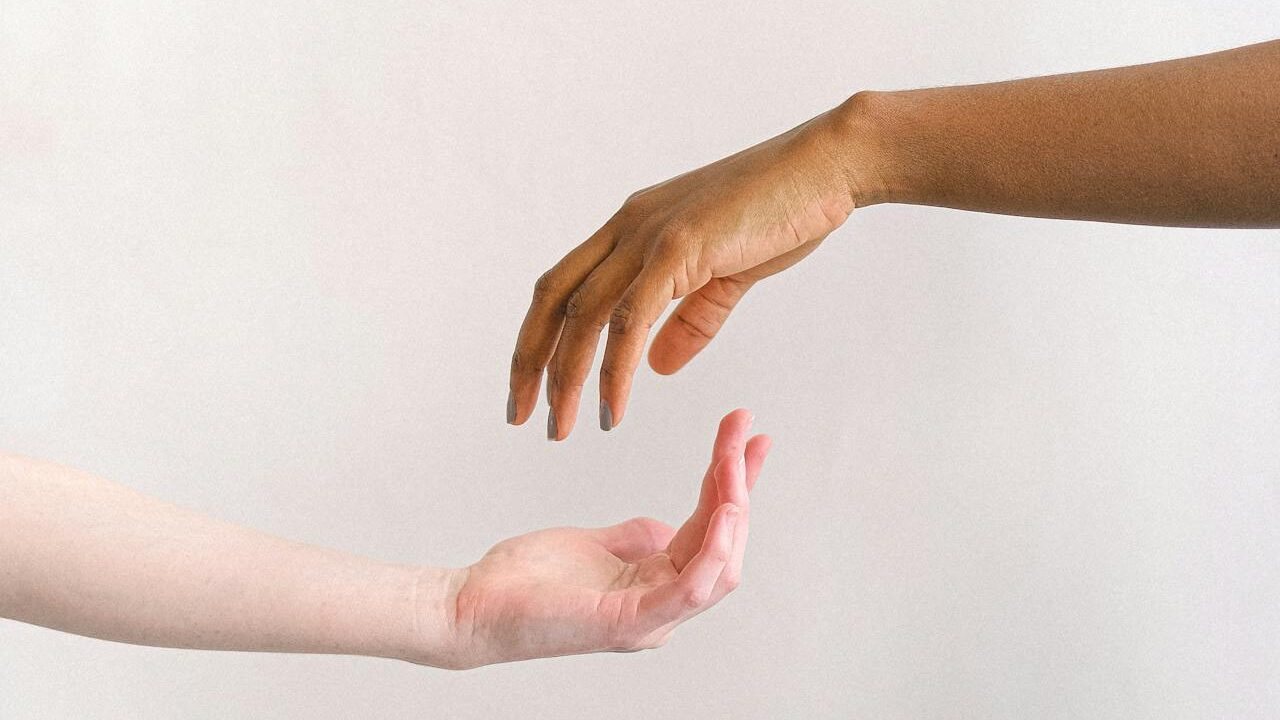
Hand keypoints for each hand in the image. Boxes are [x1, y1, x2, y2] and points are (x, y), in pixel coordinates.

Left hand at [432, 409, 770, 668]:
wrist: (472, 606)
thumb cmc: (523, 581)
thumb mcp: (591, 545)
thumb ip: (633, 539)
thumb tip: (665, 527)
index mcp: (655, 587)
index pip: (710, 530)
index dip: (732, 482)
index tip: (746, 435)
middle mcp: (662, 606)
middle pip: (724, 542)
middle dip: (739, 482)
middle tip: (744, 429)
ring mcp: (651, 618)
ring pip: (720, 565)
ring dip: (733, 507)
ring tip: (731, 459)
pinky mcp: (632, 622)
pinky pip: (692, 585)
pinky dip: (715, 547)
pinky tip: (725, 508)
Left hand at [508, 103, 870, 438]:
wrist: (827, 166)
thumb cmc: (784, 212)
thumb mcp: (726, 274)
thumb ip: (689, 319)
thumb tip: (655, 367)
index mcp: (631, 227)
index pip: (561, 287)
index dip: (538, 338)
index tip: (531, 388)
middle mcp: (627, 227)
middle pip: (552, 300)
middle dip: (530, 362)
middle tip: (520, 418)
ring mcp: (650, 234)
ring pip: (584, 315)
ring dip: (566, 377)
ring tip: (563, 427)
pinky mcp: (679, 246)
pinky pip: (630, 320)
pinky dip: (614, 370)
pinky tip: (612, 409)